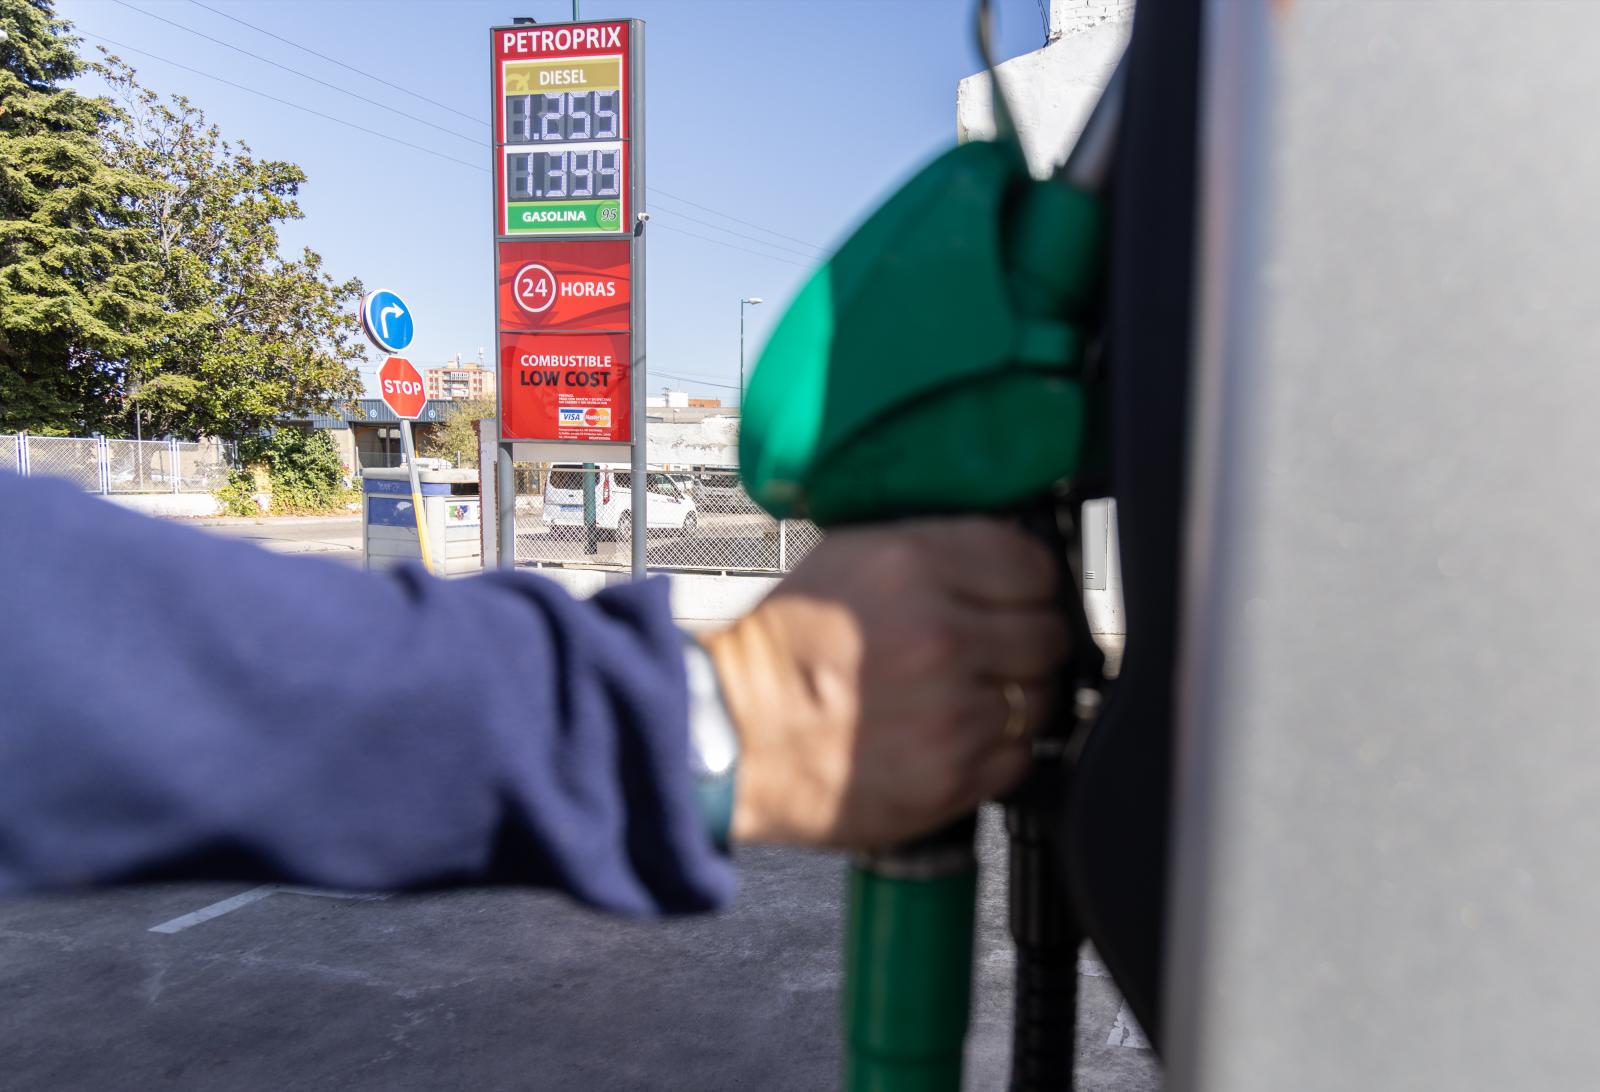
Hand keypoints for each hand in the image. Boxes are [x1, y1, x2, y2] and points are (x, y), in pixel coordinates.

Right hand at [703, 519, 1068, 850]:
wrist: (732, 733)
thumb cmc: (782, 648)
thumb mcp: (847, 558)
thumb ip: (932, 551)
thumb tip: (1005, 560)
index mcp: (914, 567)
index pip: (1034, 565)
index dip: (1030, 583)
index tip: (1019, 597)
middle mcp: (942, 635)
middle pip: (1049, 633)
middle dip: (1026, 641)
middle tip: (993, 650)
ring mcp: (953, 711)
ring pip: (1041, 697)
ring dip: (1015, 696)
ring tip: (967, 695)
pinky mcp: (952, 775)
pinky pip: (1021, 756)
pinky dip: (1000, 749)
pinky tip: (958, 735)